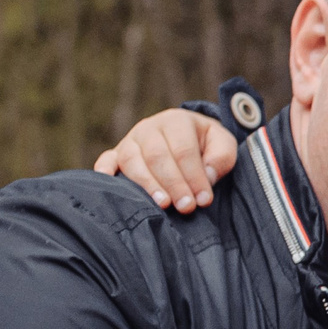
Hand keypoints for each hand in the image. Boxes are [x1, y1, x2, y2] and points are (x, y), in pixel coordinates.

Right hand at [92, 107, 238, 212]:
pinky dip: (104, 169)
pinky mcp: (117, 154)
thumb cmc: (206, 145)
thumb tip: (208, 176)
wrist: (187, 137)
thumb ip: (222, 157)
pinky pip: (107, 159)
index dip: (194, 176)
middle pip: (157, 156)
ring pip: (132, 160)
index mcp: (176, 121)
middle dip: (173, 184)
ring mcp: (130, 140)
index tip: (203, 200)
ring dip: (147, 184)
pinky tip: (107, 181)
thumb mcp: (223, 144)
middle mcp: (149, 128)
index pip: (183, 150)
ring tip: (162, 204)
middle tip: (186, 207)